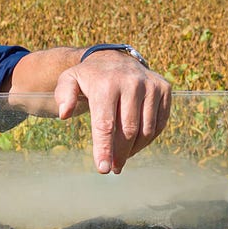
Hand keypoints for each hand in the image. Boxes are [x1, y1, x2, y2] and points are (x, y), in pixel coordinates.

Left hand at [54, 52, 170, 173]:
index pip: (106, 124)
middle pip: (127, 130)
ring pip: (146, 130)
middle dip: (119, 153)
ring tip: (122, 158)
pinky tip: (135, 145)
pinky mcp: (164, 89)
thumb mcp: (69, 81)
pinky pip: (159, 123)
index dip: (104, 149)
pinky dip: (148, 139)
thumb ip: (63, 95)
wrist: (115, 59)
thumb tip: (64, 114)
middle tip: (113, 168)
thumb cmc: (90, 78)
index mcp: (106, 84)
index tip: (103, 169)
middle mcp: (132, 83)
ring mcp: (151, 86)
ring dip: (134, 149)